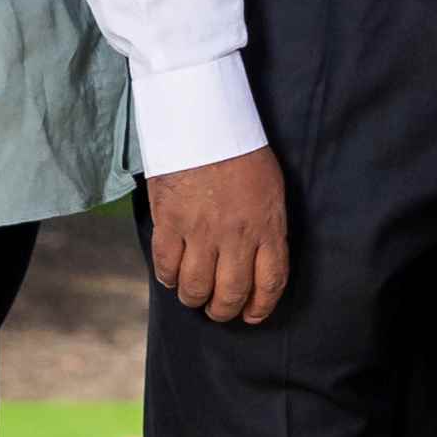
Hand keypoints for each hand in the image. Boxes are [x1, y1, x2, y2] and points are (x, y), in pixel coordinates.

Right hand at [146, 149, 292, 329]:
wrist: (205, 122)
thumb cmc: (241, 153)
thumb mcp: (270, 191)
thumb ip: (266, 228)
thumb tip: (258, 260)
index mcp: (267, 226)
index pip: (270, 282)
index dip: (260, 307)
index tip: (252, 314)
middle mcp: (237, 235)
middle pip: (231, 292)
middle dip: (224, 310)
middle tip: (217, 309)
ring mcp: (201, 231)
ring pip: (195, 287)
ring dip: (193, 298)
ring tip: (193, 295)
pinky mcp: (170, 223)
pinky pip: (166, 266)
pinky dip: (168, 278)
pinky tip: (171, 276)